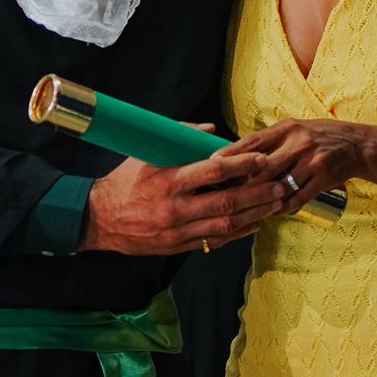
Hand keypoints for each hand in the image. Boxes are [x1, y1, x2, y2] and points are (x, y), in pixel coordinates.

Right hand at [79, 148, 284, 255]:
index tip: (262, 159)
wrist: (97, 220)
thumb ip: (178, 140)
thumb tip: (210, 130)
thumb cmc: (122, 182)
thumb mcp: (144, 155)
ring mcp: (176, 231)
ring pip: (224, 226)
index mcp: (167, 180)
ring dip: (253, 216)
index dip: (241, 165)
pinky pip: (213, 241)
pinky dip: (236, 234)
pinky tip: (253, 225)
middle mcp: (174, 208)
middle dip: (257, 194)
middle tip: (279, 186)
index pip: (213, 171)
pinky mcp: (176, 246)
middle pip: (226, 202)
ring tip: (274, 205)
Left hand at [216, 118, 366, 217]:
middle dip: (241, 182)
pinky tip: (271, 211)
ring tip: (244, 207)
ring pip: (278, 187)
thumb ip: (268, 140)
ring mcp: (311, 162)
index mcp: (287, 128)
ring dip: (260, 199)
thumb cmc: (318, 135)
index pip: (253, 142)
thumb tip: (235, 154)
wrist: (355, 145)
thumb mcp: (293, 128)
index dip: (231, 154)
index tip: (212, 163)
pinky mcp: (322, 179)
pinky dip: (281, 208)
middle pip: (262, 168)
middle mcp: (298, 143)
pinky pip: (295, 199)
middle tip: (223, 193)